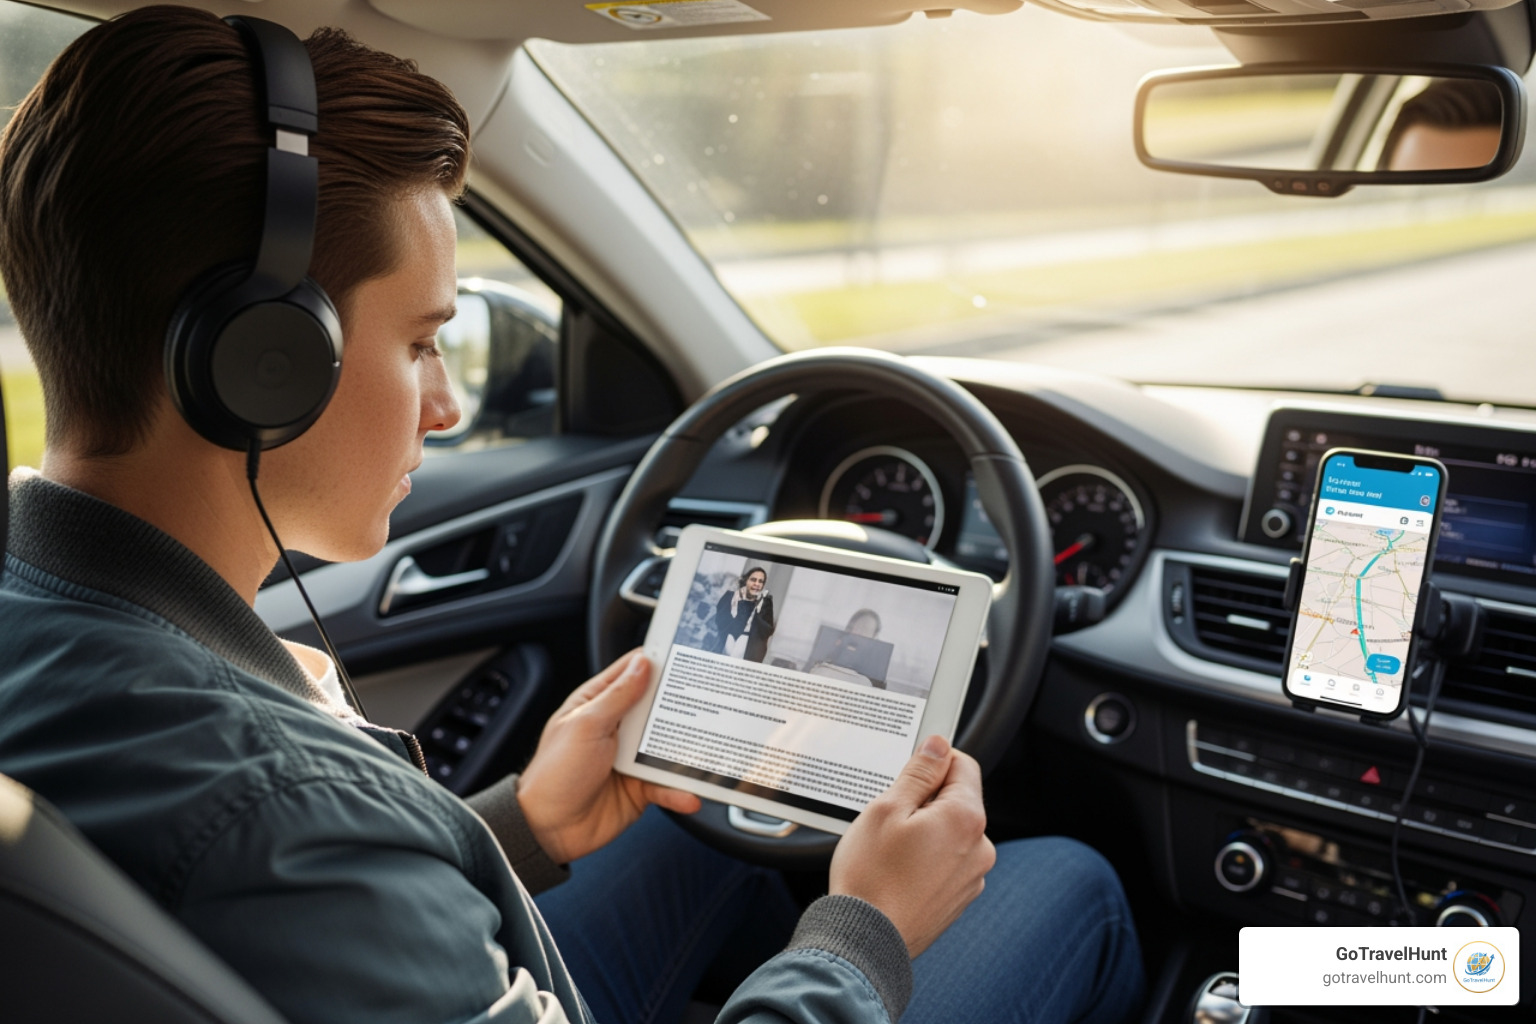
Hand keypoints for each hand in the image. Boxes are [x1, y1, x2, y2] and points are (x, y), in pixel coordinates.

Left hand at [516, 651, 700, 863]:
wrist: (547, 829)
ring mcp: (630, 757)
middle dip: (685, 704)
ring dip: (688, 751)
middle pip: (659, 708)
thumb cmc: (554, 773)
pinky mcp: (640, 787)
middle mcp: (618, 727)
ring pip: (669, 747)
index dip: (658, 661)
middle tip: (713, 698)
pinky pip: (667, 785)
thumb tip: (643, 663)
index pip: (632, 672)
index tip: (688, 653)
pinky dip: (680, 790)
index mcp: (598, 703)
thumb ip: (618, 696)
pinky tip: (691, 794)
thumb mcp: (586, 726)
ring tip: (711, 749)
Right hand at [829, 735, 994, 957]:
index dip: (934, 760)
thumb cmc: (871, 877)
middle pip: (958, 800)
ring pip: (951, 832)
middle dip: (926, 799)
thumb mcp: (887, 808)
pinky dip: (927, 858)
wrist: (866, 939)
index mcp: (965, 818)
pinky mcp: (959, 897)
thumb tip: (938, 746)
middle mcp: (979, 847)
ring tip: (890, 848)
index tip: (910, 769)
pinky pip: (947, 861)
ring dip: (926, 830)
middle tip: (890, 816)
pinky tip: (898, 870)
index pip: (964, 765)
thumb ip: (919, 772)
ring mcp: (972, 876)